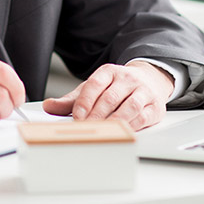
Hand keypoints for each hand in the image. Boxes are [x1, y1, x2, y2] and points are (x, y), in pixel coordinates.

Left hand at [42, 61, 173, 130]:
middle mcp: (127, 79)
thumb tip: (48, 106)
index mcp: (108, 72)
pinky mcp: (154, 106)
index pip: (94, 84)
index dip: (84, 102)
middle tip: (86, 129)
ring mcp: (142, 91)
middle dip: (96, 115)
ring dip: (114, 121)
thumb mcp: (93, 89)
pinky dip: (130, 126)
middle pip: (110, 98)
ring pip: (128, 107)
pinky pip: (142, 117)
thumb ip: (72, 100)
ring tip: (102, 132)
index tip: (76, 117)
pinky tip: (120, 132)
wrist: (149, 80)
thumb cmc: (116, 88)